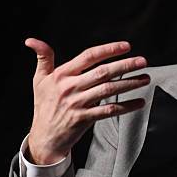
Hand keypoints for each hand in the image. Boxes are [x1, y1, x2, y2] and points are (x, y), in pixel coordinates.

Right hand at [25, 38, 149, 164]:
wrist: (44, 136)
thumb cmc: (44, 105)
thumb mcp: (39, 80)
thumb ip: (43, 58)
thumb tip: (31, 40)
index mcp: (62, 75)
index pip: (89, 57)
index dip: (108, 50)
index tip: (126, 46)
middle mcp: (70, 88)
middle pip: (102, 72)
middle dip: (125, 65)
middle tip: (143, 61)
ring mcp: (78, 104)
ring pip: (108, 90)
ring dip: (129, 84)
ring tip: (145, 78)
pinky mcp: (84, 119)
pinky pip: (109, 111)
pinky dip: (126, 106)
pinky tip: (139, 102)